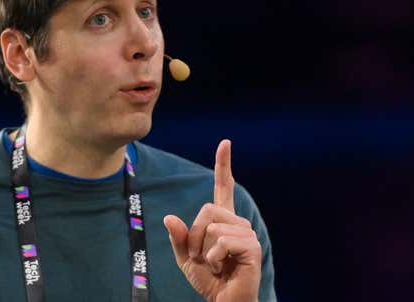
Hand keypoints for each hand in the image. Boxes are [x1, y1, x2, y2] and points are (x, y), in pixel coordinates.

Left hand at [163, 140, 261, 301]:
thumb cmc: (209, 280)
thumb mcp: (184, 258)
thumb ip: (178, 238)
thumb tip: (170, 218)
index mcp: (223, 220)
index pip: (224, 187)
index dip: (223, 165)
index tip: (225, 143)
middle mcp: (237, 222)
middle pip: (206, 209)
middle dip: (195, 235)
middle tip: (202, 257)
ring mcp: (247, 233)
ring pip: (213, 226)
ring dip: (204, 250)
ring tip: (215, 265)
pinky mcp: (252, 247)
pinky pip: (222, 241)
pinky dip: (214, 258)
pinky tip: (222, 268)